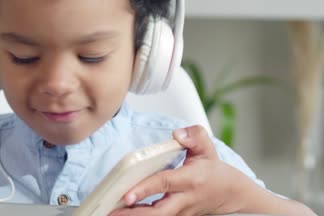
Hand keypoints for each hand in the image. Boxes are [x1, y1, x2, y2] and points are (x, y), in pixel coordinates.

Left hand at [110, 125, 248, 215]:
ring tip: (110, 214)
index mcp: (189, 180)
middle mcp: (183, 199)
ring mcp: (180, 212)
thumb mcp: (207, 148)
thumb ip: (195, 136)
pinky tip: (122, 213)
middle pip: (157, 212)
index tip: (127, 195)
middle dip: (133, 214)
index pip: (164, 184)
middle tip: (111, 212)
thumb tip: (178, 134)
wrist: (230, 194)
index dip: (145, 189)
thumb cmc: (213, 171)